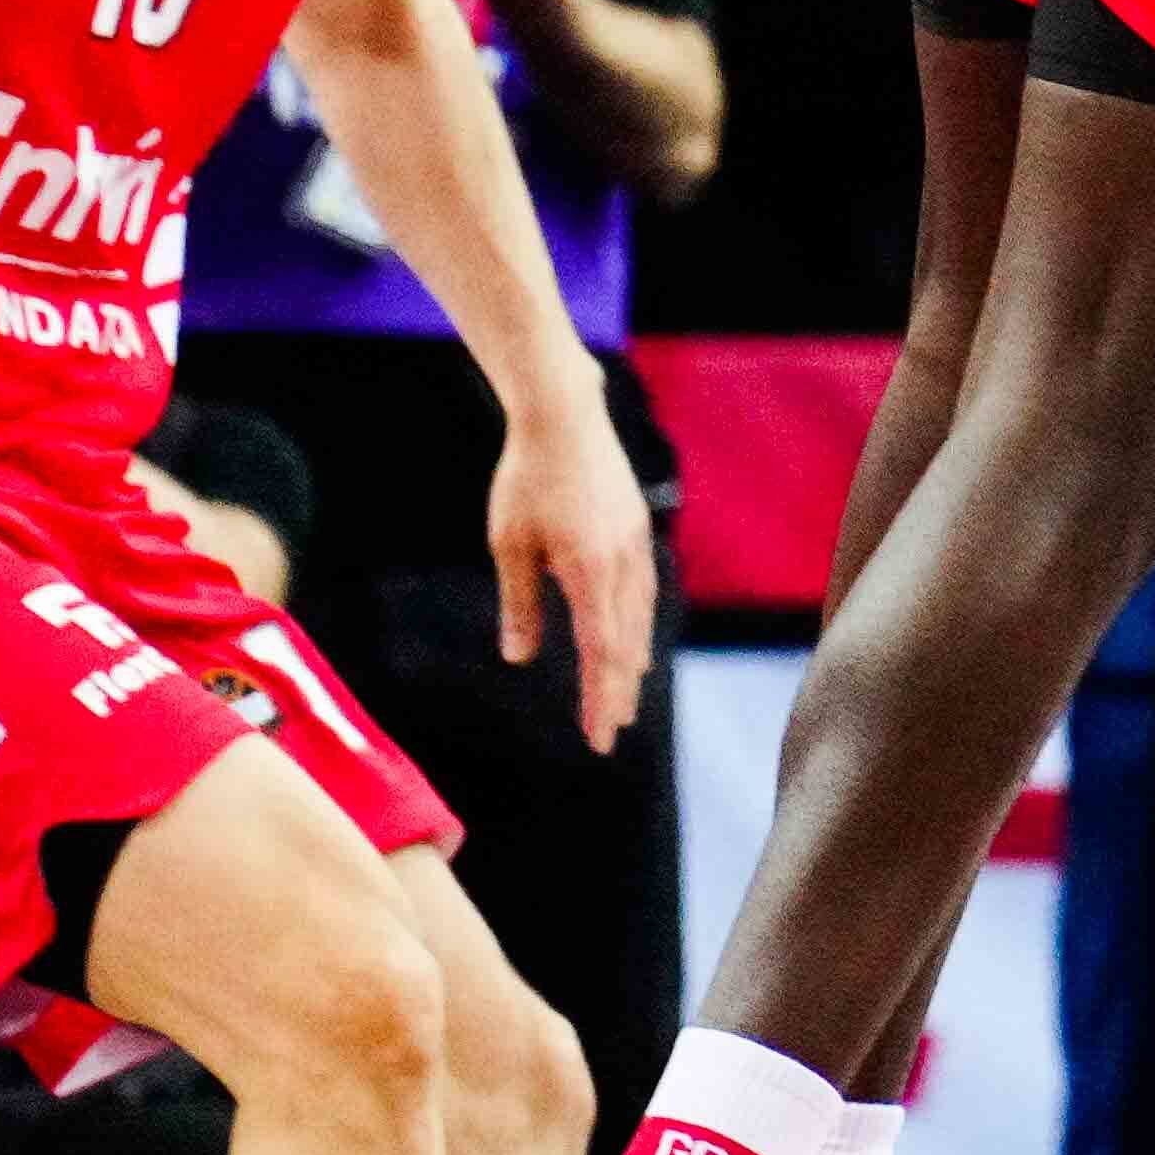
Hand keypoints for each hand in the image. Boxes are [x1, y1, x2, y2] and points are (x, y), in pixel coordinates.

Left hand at [492, 363, 662, 746]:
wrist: (564, 416)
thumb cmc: (526, 479)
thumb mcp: (510, 545)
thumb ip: (520, 604)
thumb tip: (520, 657)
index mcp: (590, 572)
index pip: (601, 653)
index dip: (600, 699)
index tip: (599, 738)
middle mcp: (622, 564)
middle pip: (627, 644)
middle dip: (618, 692)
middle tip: (612, 734)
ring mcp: (635, 545)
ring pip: (640, 619)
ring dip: (631, 662)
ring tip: (627, 696)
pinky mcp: (635, 529)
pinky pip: (643, 591)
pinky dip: (638, 624)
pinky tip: (633, 635)